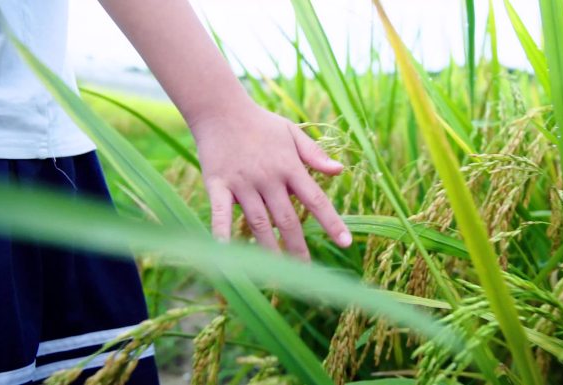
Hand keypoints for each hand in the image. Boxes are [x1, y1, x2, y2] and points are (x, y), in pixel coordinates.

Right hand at [193, 102, 351, 260]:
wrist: (220, 108)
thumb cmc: (260, 123)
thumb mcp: (292, 133)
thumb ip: (315, 154)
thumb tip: (340, 171)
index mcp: (290, 167)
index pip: (316, 199)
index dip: (332, 222)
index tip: (346, 242)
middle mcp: (268, 178)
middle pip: (288, 219)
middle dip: (298, 248)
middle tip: (307, 272)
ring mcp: (242, 183)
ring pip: (259, 222)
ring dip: (269, 249)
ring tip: (277, 274)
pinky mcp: (217, 184)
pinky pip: (220, 213)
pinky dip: (222, 233)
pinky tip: (227, 255)